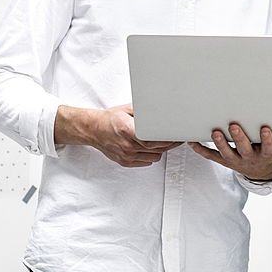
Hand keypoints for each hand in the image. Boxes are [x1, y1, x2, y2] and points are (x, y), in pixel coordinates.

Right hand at [57, 104, 179, 166]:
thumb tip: (161, 110)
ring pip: (154, 157)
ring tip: (162, 142)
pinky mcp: (125, 161)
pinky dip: (151, 156)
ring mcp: (127, 155)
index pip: (155, 139)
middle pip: (157, 149)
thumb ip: (145, 111)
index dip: (169, 139)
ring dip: (160, 150)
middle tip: (177, 138)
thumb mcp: (127, 109)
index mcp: (129, 130)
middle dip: (170, 144)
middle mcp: (128, 145)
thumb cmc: (110, 119)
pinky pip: (146, 162)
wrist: (93, 130)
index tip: (177, 136)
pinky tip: (151, 148)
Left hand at [189, 123, 271, 181]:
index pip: (269, 149)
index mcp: (265, 155)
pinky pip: (210, 156)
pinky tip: (191, 141)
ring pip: (225, 153)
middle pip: (244, 150)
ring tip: (215, 132)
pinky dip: (200, 149)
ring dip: (220, 143)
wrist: (257, 172)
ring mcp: (235, 160)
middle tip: (234, 126)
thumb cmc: (268, 154)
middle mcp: (249, 158)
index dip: (267, 140)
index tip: (265, 129)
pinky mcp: (223, 160)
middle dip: (239, 138)